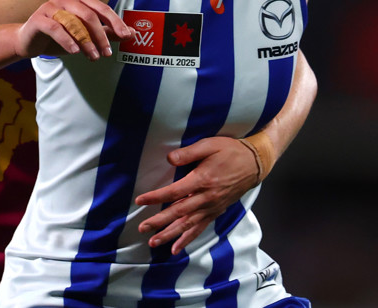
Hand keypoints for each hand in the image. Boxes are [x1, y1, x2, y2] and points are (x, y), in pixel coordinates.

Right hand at [15, 0, 133, 60]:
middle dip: (101, 35)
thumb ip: (107, 33)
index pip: (101, 8)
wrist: (29, 42)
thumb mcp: (85, 36)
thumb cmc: (59, 36)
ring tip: (94, 57)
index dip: (115, 21)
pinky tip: (75, 52)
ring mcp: (50, 7)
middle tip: (107, 53)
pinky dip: (67, 40)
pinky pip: (55, 28)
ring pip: (73, 23)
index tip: (126, 36)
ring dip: (86, 42)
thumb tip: (132, 33)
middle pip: (89, 15)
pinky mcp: (38, 18)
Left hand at [135, 136, 259, 252]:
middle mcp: (206, 198)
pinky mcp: (216, 212)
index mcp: (202, 180)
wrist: (253, 164)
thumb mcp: (209, 145)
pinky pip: (200, 228)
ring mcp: (212, 207)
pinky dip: (187, 239)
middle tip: (142, 228)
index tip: (140, 200)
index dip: (156, 197)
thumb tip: (169, 158)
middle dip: (159, 221)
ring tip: (153, 242)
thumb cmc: (230, 151)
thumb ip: (189, 152)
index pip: (174, 192)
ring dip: (170, 234)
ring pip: (188, 225)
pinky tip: (176, 248)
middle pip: (179, 213)